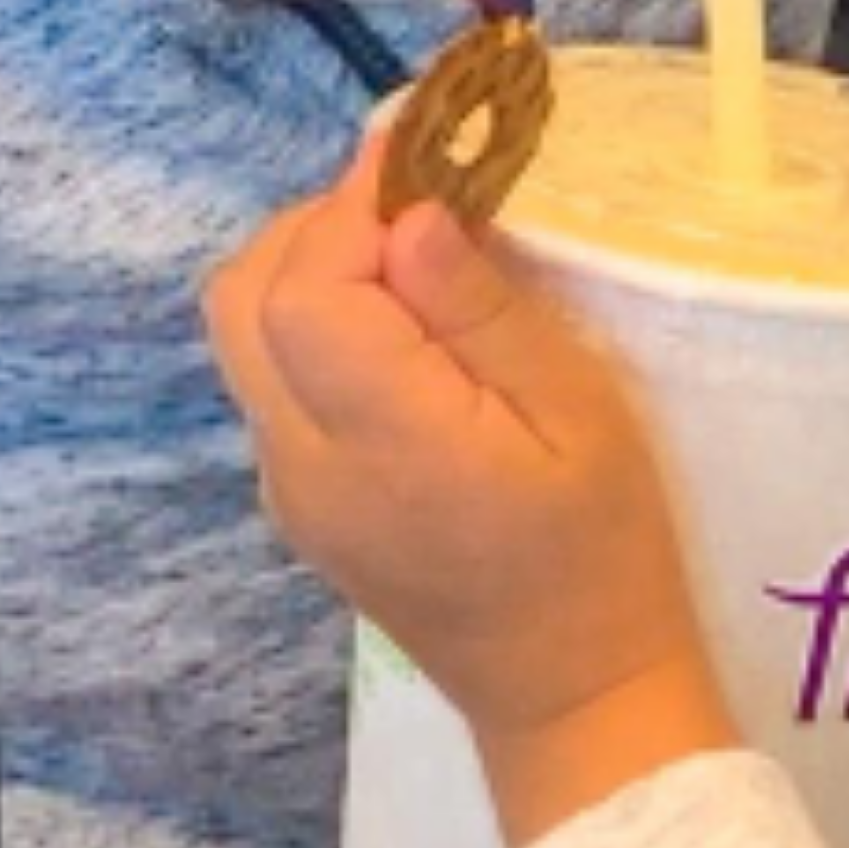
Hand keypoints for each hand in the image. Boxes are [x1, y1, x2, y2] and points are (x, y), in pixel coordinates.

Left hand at [206, 141, 735, 837]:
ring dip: (309, 268)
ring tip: (412, 257)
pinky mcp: (297, 500)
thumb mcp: (581, 415)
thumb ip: (483, 312)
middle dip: (320, 225)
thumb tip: (412, 214)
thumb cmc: (603, 550)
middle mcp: (305, 464)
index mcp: (384, 441)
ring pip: (244, 335)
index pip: (308, 286)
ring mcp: (289, 488)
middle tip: (419, 202)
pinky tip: (401, 328)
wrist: (571, 691)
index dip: (355, 205)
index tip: (426, 156)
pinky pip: (272, 379)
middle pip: (245, 298)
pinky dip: (313, 322)